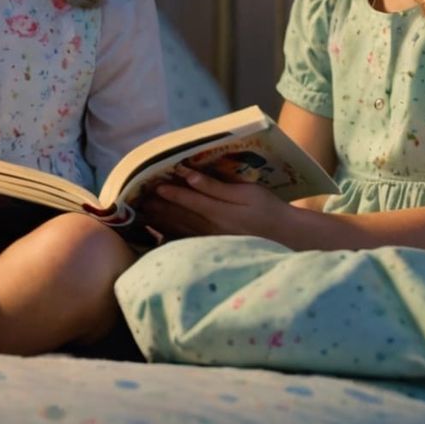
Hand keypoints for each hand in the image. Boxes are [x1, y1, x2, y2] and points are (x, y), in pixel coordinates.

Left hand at [136, 168, 292, 240]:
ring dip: (159, 219)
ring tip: (143, 210)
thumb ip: (216, 186)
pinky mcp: (213, 248)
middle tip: (138, 196)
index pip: (185, 199)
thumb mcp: (246, 192)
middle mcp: (210, 227)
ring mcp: (210, 240)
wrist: (286, 237)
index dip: (167, 191)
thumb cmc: (268, 209)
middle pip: (177, 215)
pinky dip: (169, 236)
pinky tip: (158, 232)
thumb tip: (188, 175)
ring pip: (177, 229)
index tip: (151, 183)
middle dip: (156, 205)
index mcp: (217, 211)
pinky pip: (185, 243)